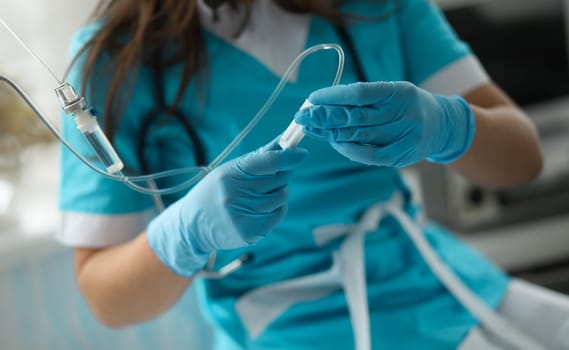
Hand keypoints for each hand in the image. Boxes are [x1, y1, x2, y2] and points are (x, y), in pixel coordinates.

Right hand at [146, 138, 307, 276]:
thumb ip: (260, 156)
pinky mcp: (249, 233)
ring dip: (279, 193)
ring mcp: (242, 216)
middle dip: (281, 175)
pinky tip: (262, 208)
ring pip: (281, 197)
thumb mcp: (231, 169)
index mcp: (231, 175)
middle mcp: (236, 195)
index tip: (302, 154)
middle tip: (272, 176)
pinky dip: (276, 209)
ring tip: (261, 194)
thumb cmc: (217, 190)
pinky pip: (278, 215)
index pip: (268, 162)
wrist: (194, 225)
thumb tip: (285, 139)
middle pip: (279, 179)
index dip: (288, 157)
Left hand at [294, 81, 475, 167]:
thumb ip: (364, 97)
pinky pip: (367, 155)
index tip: (313, 98)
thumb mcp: (392, 92)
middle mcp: (403, 114)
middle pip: (355, 116)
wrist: (442, 126)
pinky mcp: (400, 157)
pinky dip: (347, 149)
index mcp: (400, 92)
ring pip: (358, 135)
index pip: (360, 93)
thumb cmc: (408, 105)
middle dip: (324, 116)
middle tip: (301, 116)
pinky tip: (333, 141)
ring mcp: (403, 137)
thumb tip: (324, 102)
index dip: (334, 96)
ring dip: (329, 132)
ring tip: (310, 128)